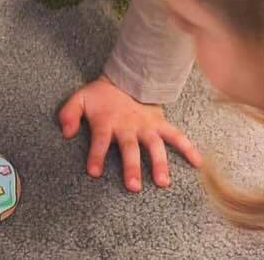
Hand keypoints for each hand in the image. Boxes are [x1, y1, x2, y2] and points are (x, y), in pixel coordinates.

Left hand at [58, 76, 200, 189]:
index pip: (100, 140)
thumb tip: (65, 131)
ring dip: (159, 163)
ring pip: (155, 145)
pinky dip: (188, 147)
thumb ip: (69, 114)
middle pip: (130, 147)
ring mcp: (146, 126)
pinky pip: (177, 135)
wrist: (125, 78)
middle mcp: (128, 126)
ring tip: (163, 182)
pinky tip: (198, 162)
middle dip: (131, 166)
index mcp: (107, 122)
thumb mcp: (80, 99)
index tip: (94, 172)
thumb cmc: (101, 96)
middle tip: (133, 186)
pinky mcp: (160, 124)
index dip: (96, 155)